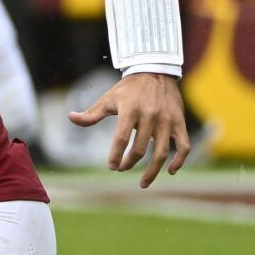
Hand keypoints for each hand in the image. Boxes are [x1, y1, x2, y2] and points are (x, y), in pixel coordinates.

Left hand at [68, 72, 189, 187]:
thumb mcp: (109, 98)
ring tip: (143, 183)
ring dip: (152, 171)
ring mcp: (167, 120)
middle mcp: (150, 116)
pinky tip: (170, 171)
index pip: (121, 139)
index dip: (115, 156)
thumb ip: (92, 113)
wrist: (156, 71)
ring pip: (161, 153)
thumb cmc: (128, 88)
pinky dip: (179, 161)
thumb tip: (71, 117)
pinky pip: (183, 146)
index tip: (111, 167)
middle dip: (128, 163)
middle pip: (139, 149)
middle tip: (121, 168)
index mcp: (130, 110)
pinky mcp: (180, 122)